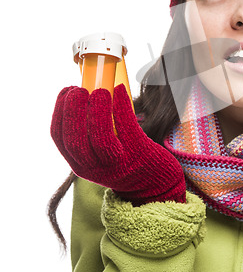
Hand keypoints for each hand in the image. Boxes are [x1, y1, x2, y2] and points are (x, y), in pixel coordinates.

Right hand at [51, 84, 185, 204]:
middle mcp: (95, 167)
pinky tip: (120, 91)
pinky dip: (122, 106)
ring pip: (101, 138)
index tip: (66, 91)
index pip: (60, 138)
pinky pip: (128, 128)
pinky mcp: (139, 153)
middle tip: (80, 90)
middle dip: (74, 110)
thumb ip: (88, 133)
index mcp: (80, 164)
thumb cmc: (123, 158)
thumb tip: (86, 93)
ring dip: (98, 110)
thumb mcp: (98, 154)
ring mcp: (118, 162)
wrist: (153, 182)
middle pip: (76, 140)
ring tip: (101, 91)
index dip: (59, 111)